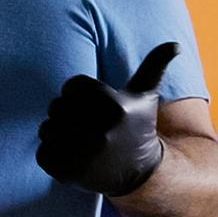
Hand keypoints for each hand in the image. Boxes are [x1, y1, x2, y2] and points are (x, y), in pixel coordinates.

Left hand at [36, 42, 177, 196]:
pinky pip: (42, 152)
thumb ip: (155, 66)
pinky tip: (74, 158)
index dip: (81, 94)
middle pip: (56, 105)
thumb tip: (175, 44)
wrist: (137, 172)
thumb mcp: (146, 96)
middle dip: (68, 113)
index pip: (72, 85)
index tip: (97, 107)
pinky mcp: (67, 172)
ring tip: (82, 142)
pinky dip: (51, 154)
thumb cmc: (136, 126)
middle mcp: (100, 130)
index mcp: (115, 107)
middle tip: (89, 127)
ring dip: (57, 133)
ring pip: (46, 128)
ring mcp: (83, 154)